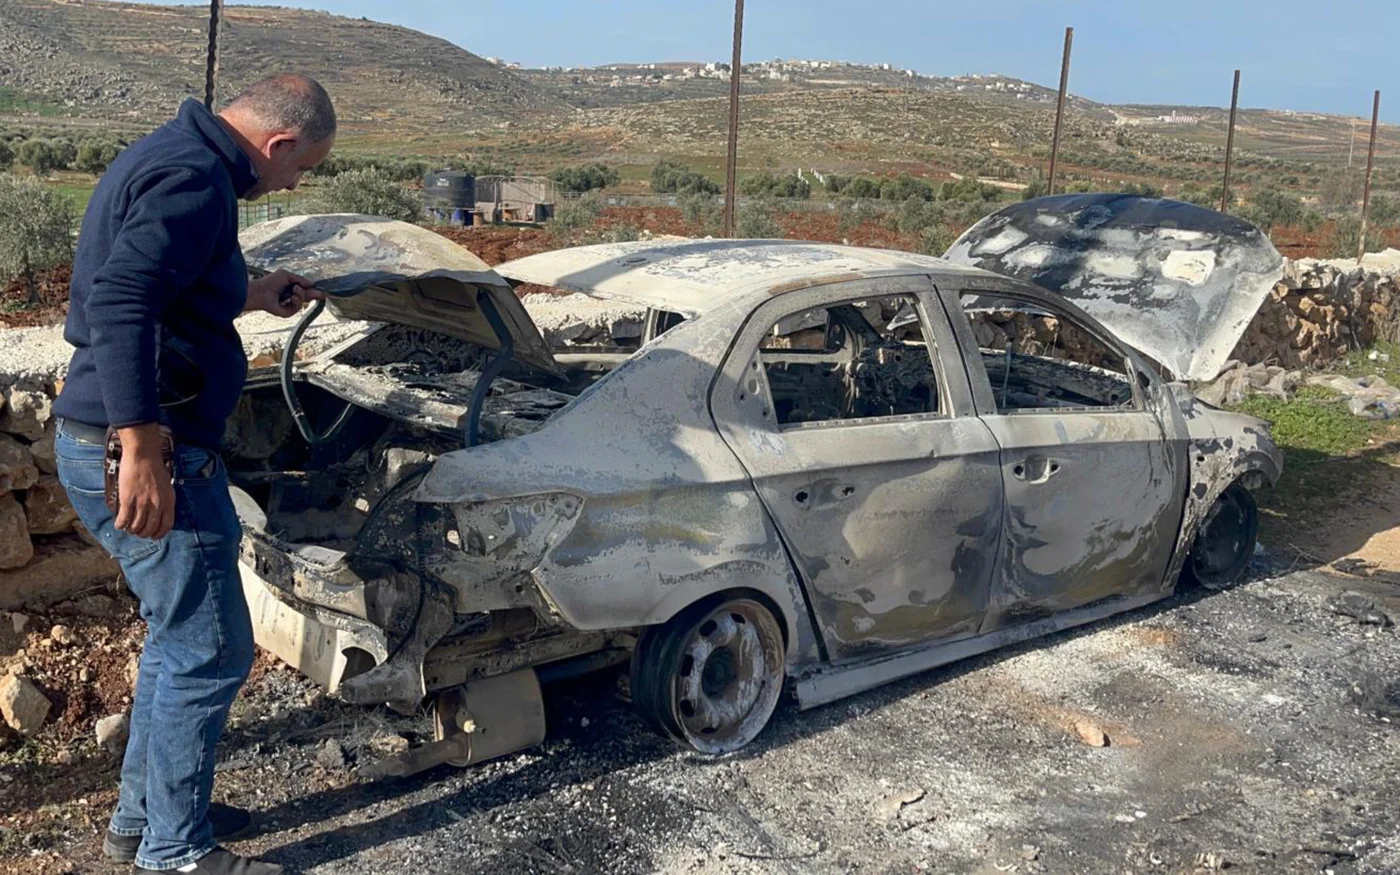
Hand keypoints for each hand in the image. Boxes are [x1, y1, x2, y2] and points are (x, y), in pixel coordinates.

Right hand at [114, 424, 175, 539]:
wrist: (143, 455)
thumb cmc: (155, 468)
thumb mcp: (167, 485)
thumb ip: (164, 500)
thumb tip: (160, 513)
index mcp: (168, 501)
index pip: (166, 525)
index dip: (158, 534)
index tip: (153, 536)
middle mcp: (157, 504)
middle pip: (150, 528)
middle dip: (143, 533)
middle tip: (137, 531)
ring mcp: (142, 502)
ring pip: (136, 526)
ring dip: (131, 530)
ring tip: (128, 527)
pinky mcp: (128, 498)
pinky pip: (124, 518)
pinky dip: (120, 524)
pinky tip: (119, 524)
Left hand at [247, 269, 325, 317]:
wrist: (261, 292)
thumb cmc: (270, 282)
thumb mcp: (287, 275)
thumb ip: (300, 279)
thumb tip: (312, 283)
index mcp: (291, 288)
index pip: (305, 290)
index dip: (314, 290)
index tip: (323, 290)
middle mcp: (291, 297)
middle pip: (307, 297)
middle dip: (315, 294)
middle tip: (324, 294)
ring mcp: (289, 306)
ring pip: (303, 302)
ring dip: (301, 294)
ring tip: (294, 290)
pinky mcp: (287, 313)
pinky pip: (297, 308)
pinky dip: (296, 301)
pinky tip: (292, 297)